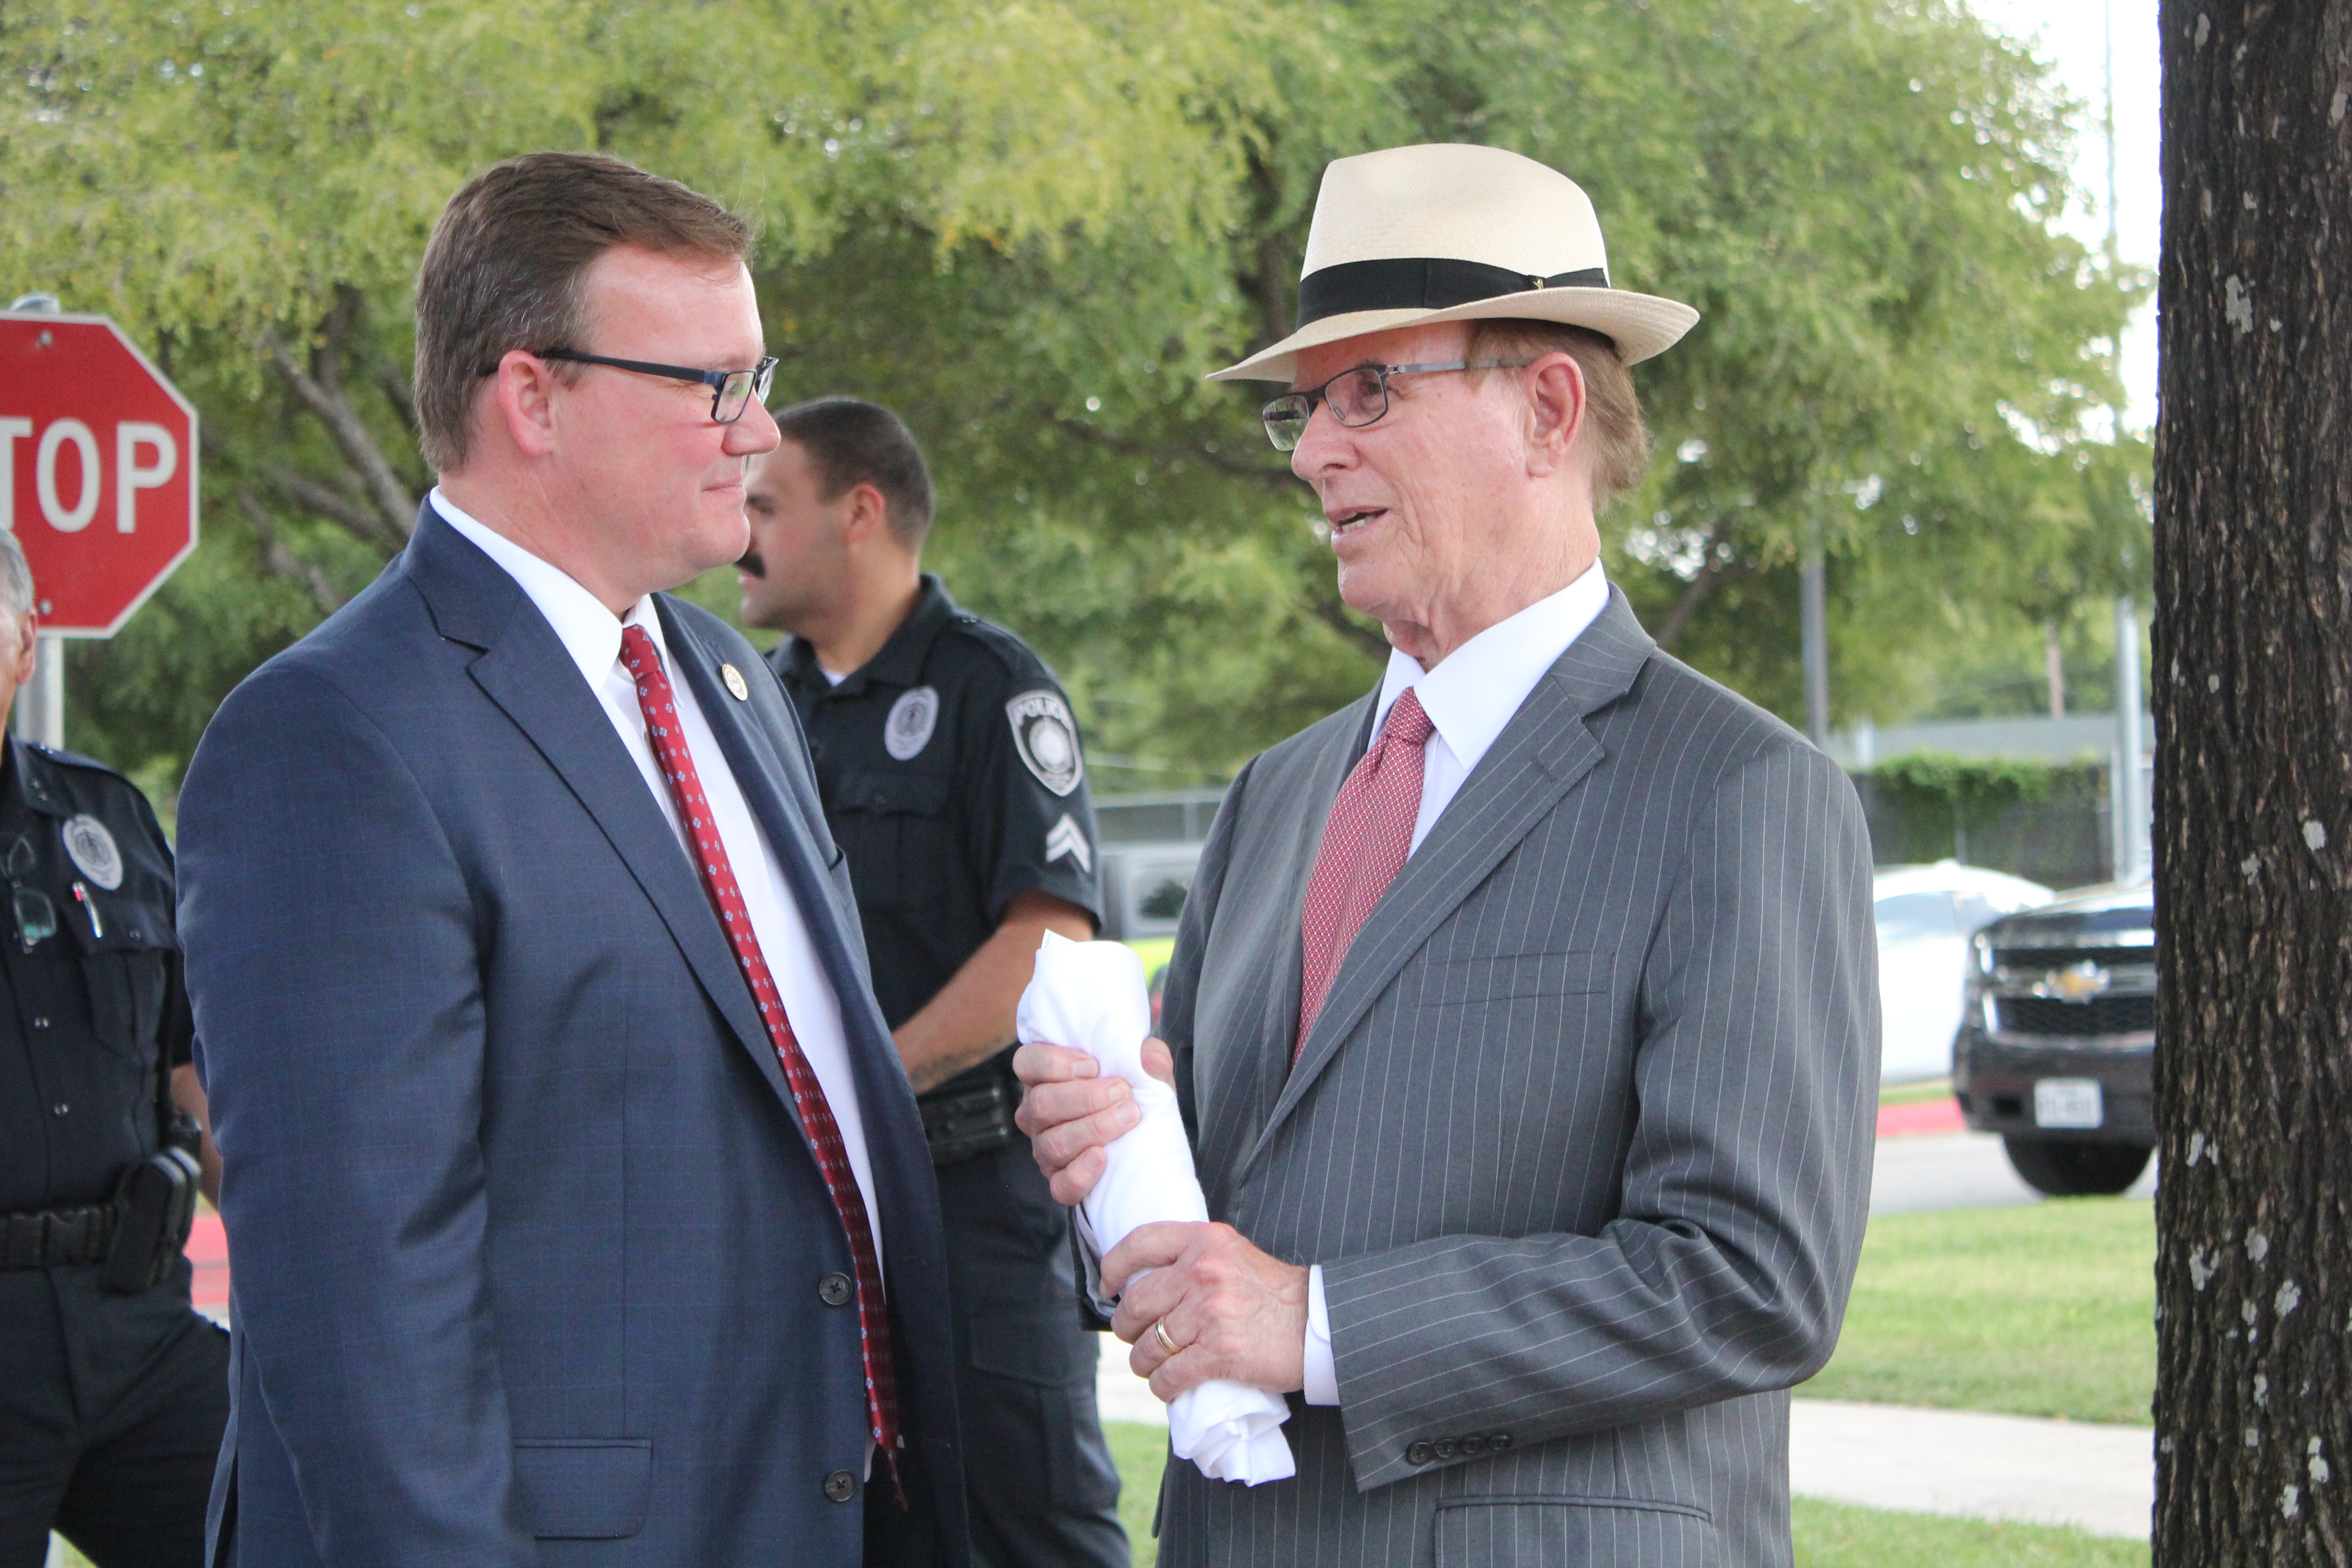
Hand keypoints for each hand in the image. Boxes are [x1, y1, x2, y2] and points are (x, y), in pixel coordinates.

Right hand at [1012, 1036, 1173, 1205]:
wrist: (1150, 1141)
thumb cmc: (1135, 1094)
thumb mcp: (1145, 1068)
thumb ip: (1147, 1056)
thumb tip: (1148, 1060)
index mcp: (1046, 1078)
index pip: (1027, 1063)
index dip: (1054, 1063)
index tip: (1093, 1066)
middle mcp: (1037, 1114)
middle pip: (1041, 1103)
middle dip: (1084, 1097)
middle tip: (1122, 1091)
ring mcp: (1045, 1150)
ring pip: (1052, 1143)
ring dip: (1093, 1129)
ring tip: (1128, 1118)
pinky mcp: (1060, 1182)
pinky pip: (1061, 1185)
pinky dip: (1081, 1173)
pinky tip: (1102, 1158)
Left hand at [1106, 1221, 1307, 1400]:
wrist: (1319, 1323)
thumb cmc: (1275, 1293)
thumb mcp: (1233, 1255)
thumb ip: (1193, 1260)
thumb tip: (1143, 1285)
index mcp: (1205, 1240)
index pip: (1140, 1243)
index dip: (1113, 1266)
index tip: (1108, 1286)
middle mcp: (1203, 1271)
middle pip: (1137, 1303)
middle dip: (1126, 1327)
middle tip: (1134, 1337)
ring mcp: (1209, 1312)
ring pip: (1148, 1345)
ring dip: (1143, 1362)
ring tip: (1153, 1366)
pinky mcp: (1218, 1352)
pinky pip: (1168, 1375)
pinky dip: (1163, 1386)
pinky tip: (1170, 1386)